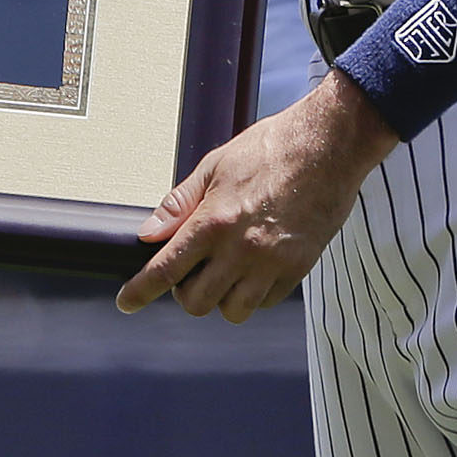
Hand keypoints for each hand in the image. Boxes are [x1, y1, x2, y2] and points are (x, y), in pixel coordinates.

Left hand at [116, 73, 395, 319]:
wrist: (329, 146)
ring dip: (221, 298)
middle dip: (185, 293)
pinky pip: (266, 302)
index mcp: (213, 222)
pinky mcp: (299, 268)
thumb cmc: (270, 149)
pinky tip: (252, 271)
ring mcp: (273, 262)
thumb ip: (179, 204)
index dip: (140, 292)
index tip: (127, 303)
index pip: (166, 270)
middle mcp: (241, 249)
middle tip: (190, 274)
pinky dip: (253, 294)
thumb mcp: (214, 167)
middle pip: (197, 302)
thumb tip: (149, 234)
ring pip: (233, 310)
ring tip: (224, 273)